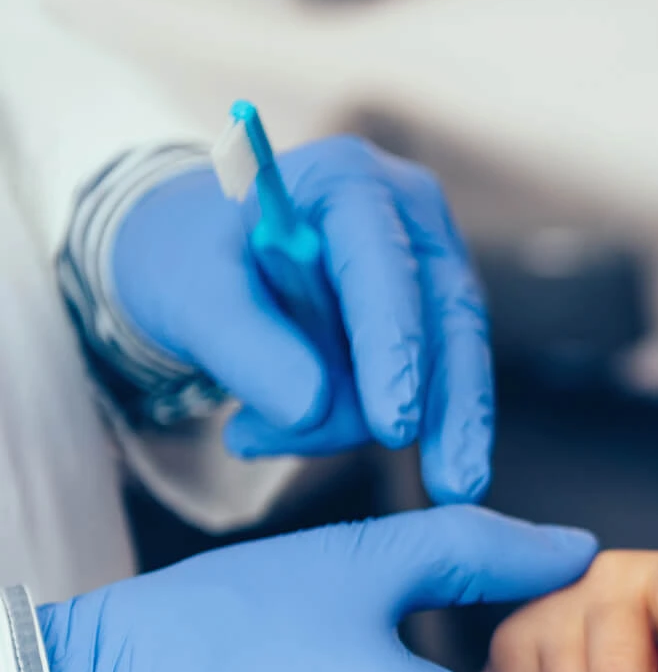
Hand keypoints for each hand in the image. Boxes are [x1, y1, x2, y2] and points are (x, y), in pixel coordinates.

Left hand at [112, 136, 492, 503]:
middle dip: (449, 409)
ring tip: (275, 444)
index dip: (394, 347)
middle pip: (450, 320)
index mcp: (350, 182)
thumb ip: (245, 345)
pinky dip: (364, 423)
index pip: (387, 268)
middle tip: (454, 488)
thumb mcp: (189, 293)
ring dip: (387, 425)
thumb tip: (309, 408)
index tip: (394, 425)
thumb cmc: (194, 259)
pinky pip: (428, 386)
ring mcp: (433, 269)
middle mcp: (410, 218)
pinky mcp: (434, 321)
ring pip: (448, 363)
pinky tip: (298, 433)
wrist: (204, 260)